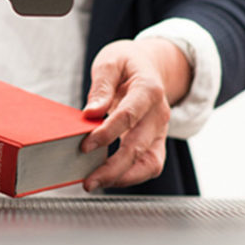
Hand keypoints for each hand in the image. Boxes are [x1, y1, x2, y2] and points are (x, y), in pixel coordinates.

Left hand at [79, 38, 191, 190]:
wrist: (149, 65)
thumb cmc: (127, 63)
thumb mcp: (111, 61)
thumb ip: (101, 86)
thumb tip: (91, 112)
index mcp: (149, 89)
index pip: (128, 116)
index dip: (106, 134)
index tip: (84, 146)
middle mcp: (159, 113)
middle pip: (139, 147)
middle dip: (113, 168)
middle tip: (88, 181)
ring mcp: (160, 130)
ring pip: (149, 163)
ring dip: (124, 178)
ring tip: (96, 183)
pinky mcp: (156, 142)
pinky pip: (150, 165)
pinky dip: (131, 177)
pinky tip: (109, 179)